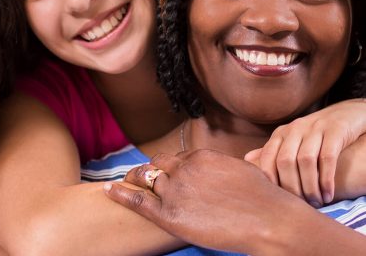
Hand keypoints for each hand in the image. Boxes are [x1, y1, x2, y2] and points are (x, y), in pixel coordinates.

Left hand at [104, 150, 307, 253]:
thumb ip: (222, 167)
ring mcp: (175, 190)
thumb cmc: (265, 200)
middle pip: (157, 166)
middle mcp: (184, 169)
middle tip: (138, 175)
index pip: (176, 158)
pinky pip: (137, 200)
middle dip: (148, 171)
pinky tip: (108, 190)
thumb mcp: (242, 170)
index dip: (170, 167)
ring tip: (124, 182)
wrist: (270, 220)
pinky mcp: (169, 213)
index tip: (164, 171)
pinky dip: (120, 193)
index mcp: (200, 157)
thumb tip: (224, 170)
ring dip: (135, 181)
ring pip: (147, 181)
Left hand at [244, 99, 365, 206]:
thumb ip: (272, 151)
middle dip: (291, 187)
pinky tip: (328, 194)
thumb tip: (246, 160)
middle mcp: (295, 128)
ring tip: (316, 202)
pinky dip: (326, 179)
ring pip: (306, 160)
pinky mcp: (335, 130)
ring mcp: (315, 128)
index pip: (268, 158)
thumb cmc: (316, 133)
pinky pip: (327, 157)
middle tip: (301, 204)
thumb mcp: (292, 139)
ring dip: (310, 186)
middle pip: (285, 161)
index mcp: (281, 133)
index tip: (279, 199)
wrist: (347, 113)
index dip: (271, 180)